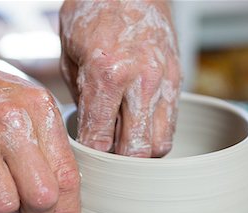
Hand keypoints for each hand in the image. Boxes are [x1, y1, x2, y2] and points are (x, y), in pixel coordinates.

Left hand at [60, 0, 180, 156]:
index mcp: (106, 73)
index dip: (91, 155)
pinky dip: (155, 134)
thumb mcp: (70, 55)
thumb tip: (88, 131)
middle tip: (105, 157)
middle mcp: (140, 81)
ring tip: (123, 144)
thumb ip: (81, 98)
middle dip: (118, 162)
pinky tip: (139, 128)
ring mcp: (163, 80)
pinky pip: (171, 123)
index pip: (99, 138)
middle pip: (136, 150)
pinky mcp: (177, 78)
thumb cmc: (92, 14)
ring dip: (141, 152)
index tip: (86, 158)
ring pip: (160, 143)